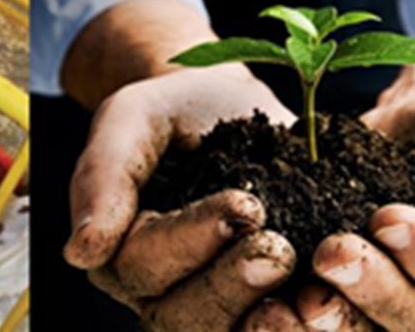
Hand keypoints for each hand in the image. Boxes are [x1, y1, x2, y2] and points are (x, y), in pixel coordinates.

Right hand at [68, 63, 302, 329]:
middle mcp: (161, 292)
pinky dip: (306, 318)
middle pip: (185, 316)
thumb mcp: (130, 119)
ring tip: (308, 276)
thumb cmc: (173, 110)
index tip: (243, 203)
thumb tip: (81, 251)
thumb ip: (103, 176)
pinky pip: (279, 326)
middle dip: (233, 285)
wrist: (229, 105)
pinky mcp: (265, 305)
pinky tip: (333, 297)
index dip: (192, 241)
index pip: (145, 265)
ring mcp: (214, 304)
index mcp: (118, 252)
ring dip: (269, 316)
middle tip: (278, 248)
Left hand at [294, 91, 414, 330]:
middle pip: (412, 319)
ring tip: (283, 302)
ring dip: (324, 321)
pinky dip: (286, 319)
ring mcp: (393, 311)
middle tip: (331, 251)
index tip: (386, 215)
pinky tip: (257, 308)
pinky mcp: (344, 300)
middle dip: (370, 287)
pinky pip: (317, 321)